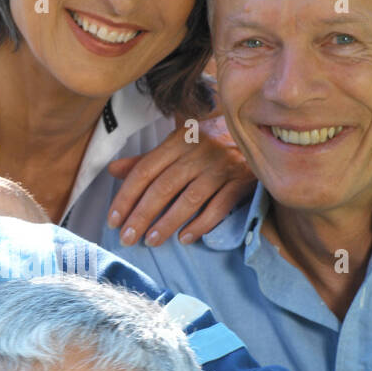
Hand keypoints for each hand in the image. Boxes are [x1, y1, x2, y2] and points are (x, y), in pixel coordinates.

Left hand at [106, 115, 254, 246]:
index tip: (113, 220)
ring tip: (152, 241)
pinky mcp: (242, 180)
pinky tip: (186, 238)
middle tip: (127, 238)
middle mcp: (199, 151)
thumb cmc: (211, 140)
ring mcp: (222, 166)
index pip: (144, 170)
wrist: (258, 129)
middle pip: (163, 187)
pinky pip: (219, 207)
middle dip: (141, 215)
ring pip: (189, 199)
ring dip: (168, 223)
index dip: (126, 197)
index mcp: (179, 140)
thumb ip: (147, 159)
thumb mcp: (178, 143)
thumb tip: (113, 171)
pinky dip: (201, 224)